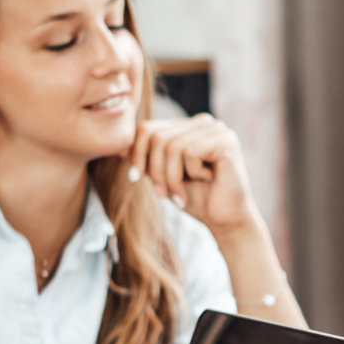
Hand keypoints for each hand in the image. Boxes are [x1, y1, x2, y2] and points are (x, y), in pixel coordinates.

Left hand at [127, 113, 258, 236]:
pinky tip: (206, 181)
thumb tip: (118, 147)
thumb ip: (146, 160)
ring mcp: (217, 129)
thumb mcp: (163, 177)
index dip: (137, 153)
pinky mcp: (226, 141)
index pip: (148, 128)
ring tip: (180, 195)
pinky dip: (190, 174)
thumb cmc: (196, 199)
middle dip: (155, 171)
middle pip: (157, 137)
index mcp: (188, 127)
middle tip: (163, 195)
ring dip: (171, 178)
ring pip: (171, 146)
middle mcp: (203, 123)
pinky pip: (189, 152)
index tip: (136, 178)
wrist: (226, 220)